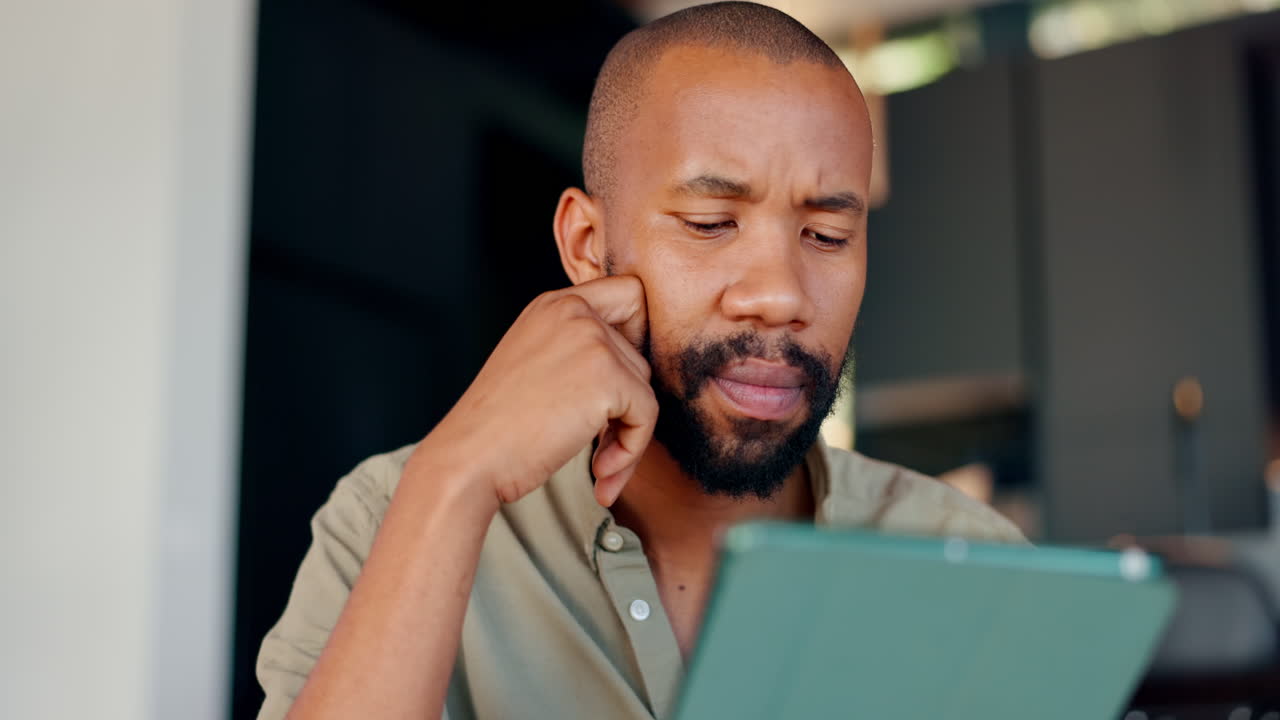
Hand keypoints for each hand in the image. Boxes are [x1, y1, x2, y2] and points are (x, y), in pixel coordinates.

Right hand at [414, 275, 654, 507]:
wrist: (469, 457)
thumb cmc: (497, 426)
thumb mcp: (535, 363)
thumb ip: (578, 351)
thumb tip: (638, 371)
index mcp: (554, 304)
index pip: (628, 293)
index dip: (638, 334)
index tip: (620, 380)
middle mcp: (574, 311)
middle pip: (639, 354)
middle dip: (627, 404)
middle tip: (601, 443)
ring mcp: (591, 341)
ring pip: (645, 389)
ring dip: (628, 434)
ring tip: (598, 464)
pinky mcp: (607, 378)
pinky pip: (647, 416)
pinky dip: (632, 450)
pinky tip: (600, 471)